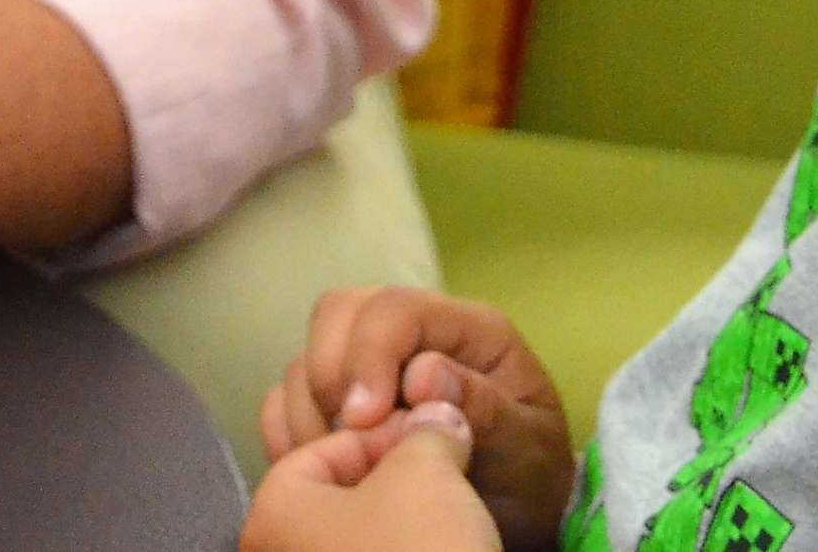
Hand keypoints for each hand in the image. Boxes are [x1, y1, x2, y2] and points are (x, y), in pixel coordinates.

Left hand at [242, 407, 497, 551]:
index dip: (389, 434)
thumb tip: (438, 416)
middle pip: (341, 495)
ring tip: (452, 520)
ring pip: (356, 541)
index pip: (329, 444)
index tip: (436, 441)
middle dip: (397, 480)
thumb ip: (428, 430)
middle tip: (447, 477)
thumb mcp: (428, 471)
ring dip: (403, 524)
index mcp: (272, 513)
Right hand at [262, 289, 571, 551]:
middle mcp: (412, 334)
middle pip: (338, 313)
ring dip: (310, 411)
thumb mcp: (527, 443)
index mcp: (466, 328)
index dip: (369, 354)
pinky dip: (290, 429)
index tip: (363, 419)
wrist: (520, 510)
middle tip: (351, 440)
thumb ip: (484, 406)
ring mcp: (371, 365)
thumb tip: (423, 374)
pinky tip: (319, 464)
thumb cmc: (530, 471)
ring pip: (307, 355)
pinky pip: (287, 397)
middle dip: (331, 375)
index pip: (397, 308)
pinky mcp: (342, 400)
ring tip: (344, 463)